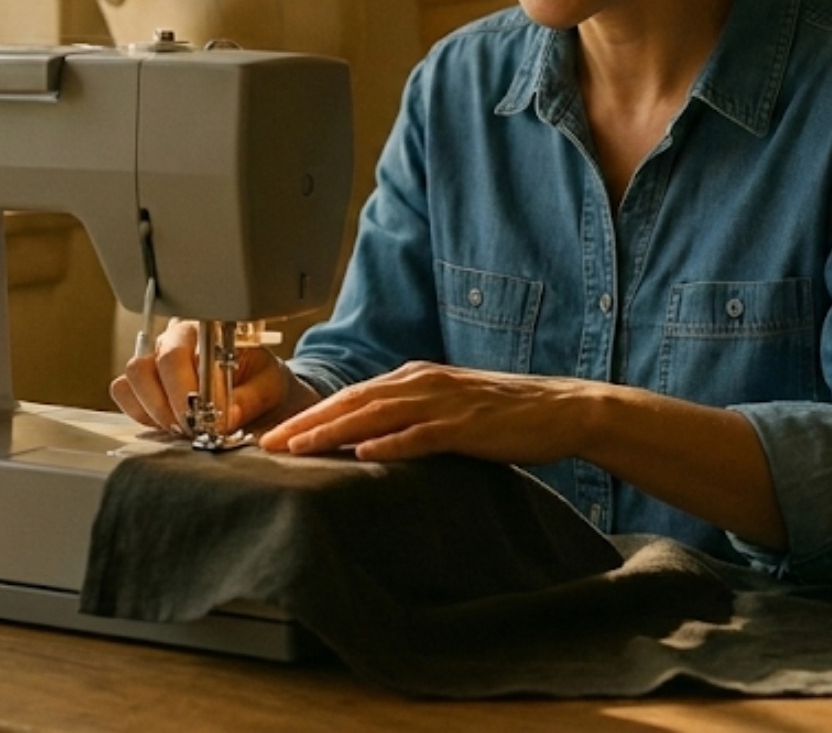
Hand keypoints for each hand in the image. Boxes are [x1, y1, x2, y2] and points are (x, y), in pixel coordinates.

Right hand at [108, 320, 304, 435]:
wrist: (259, 387)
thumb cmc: (261, 378)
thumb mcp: (269, 384)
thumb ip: (249, 398)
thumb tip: (225, 417)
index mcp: (200, 330)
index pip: (174, 355)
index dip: (184, 391)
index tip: (202, 419)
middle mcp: (170, 341)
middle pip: (142, 368)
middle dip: (167, 407)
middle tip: (193, 430)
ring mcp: (152, 362)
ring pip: (129, 383)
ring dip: (154, 412)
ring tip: (184, 429)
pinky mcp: (142, 386)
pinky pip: (125, 397)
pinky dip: (143, 415)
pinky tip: (171, 424)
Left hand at [258, 361, 593, 464]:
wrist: (562, 408)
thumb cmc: (506, 413)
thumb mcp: (449, 407)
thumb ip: (410, 416)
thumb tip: (368, 439)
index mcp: (415, 376)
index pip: (351, 395)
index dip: (311, 415)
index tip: (277, 435)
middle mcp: (423, 381)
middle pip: (352, 402)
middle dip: (308, 423)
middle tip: (269, 445)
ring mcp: (444, 402)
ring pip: (376, 415)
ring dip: (334, 432)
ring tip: (299, 449)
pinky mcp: (467, 424)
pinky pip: (421, 435)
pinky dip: (390, 443)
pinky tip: (364, 454)